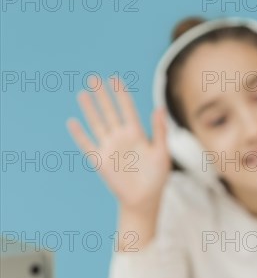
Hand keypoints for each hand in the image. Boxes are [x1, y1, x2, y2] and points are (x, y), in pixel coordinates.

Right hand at [67, 76, 170, 212]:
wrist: (144, 199)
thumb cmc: (156, 177)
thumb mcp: (161, 152)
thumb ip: (159, 131)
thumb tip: (159, 108)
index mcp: (137, 134)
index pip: (127, 109)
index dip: (121, 94)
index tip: (115, 79)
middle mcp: (121, 137)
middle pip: (110, 112)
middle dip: (102, 95)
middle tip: (93, 78)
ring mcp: (109, 148)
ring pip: (97, 124)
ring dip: (90, 109)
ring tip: (83, 93)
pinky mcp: (100, 160)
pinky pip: (87, 145)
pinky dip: (80, 135)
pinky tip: (72, 122)